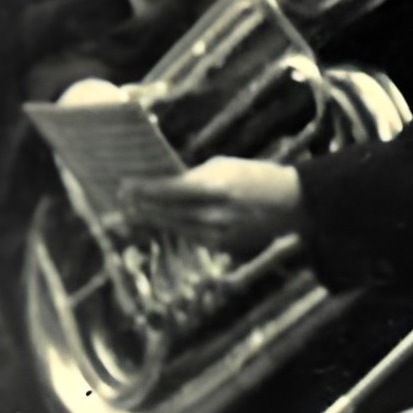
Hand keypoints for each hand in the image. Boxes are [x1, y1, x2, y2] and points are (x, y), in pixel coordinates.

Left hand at [121, 157, 302, 256]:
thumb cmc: (255, 176)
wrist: (292, 202)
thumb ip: (194, 178)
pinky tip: (164, 222)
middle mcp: (214, 213)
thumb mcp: (224, 166)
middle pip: (166, 212)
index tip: (122, 186)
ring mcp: (218, 233)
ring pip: (175, 227)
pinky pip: (191, 237)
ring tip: (135, 213)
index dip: (143, 189)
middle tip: (121, 202)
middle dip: (141, 206)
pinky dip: (177, 229)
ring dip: (154, 220)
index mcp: (215, 187)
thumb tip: (164, 185)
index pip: (168, 190)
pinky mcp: (223, 246)